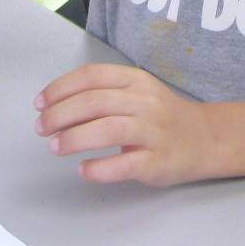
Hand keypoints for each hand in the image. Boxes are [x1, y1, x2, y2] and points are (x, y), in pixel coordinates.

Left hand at [36, 63, 216, 186]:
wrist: (204, 138)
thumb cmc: (161, 116)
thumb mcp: (137, 93)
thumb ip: (103, 94)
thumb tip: (56, 106)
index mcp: (136, 80)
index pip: (92, 76)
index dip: (61, 88)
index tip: (40, 104)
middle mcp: (145, 101)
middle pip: (95, 102)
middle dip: (60, 115)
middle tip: (42, 129)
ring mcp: (153, 130)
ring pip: (108, 129)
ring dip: (74, 138)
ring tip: (55, 147)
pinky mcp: (157, 160)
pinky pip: (125, 163)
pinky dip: (100, 168)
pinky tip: (84, 169)